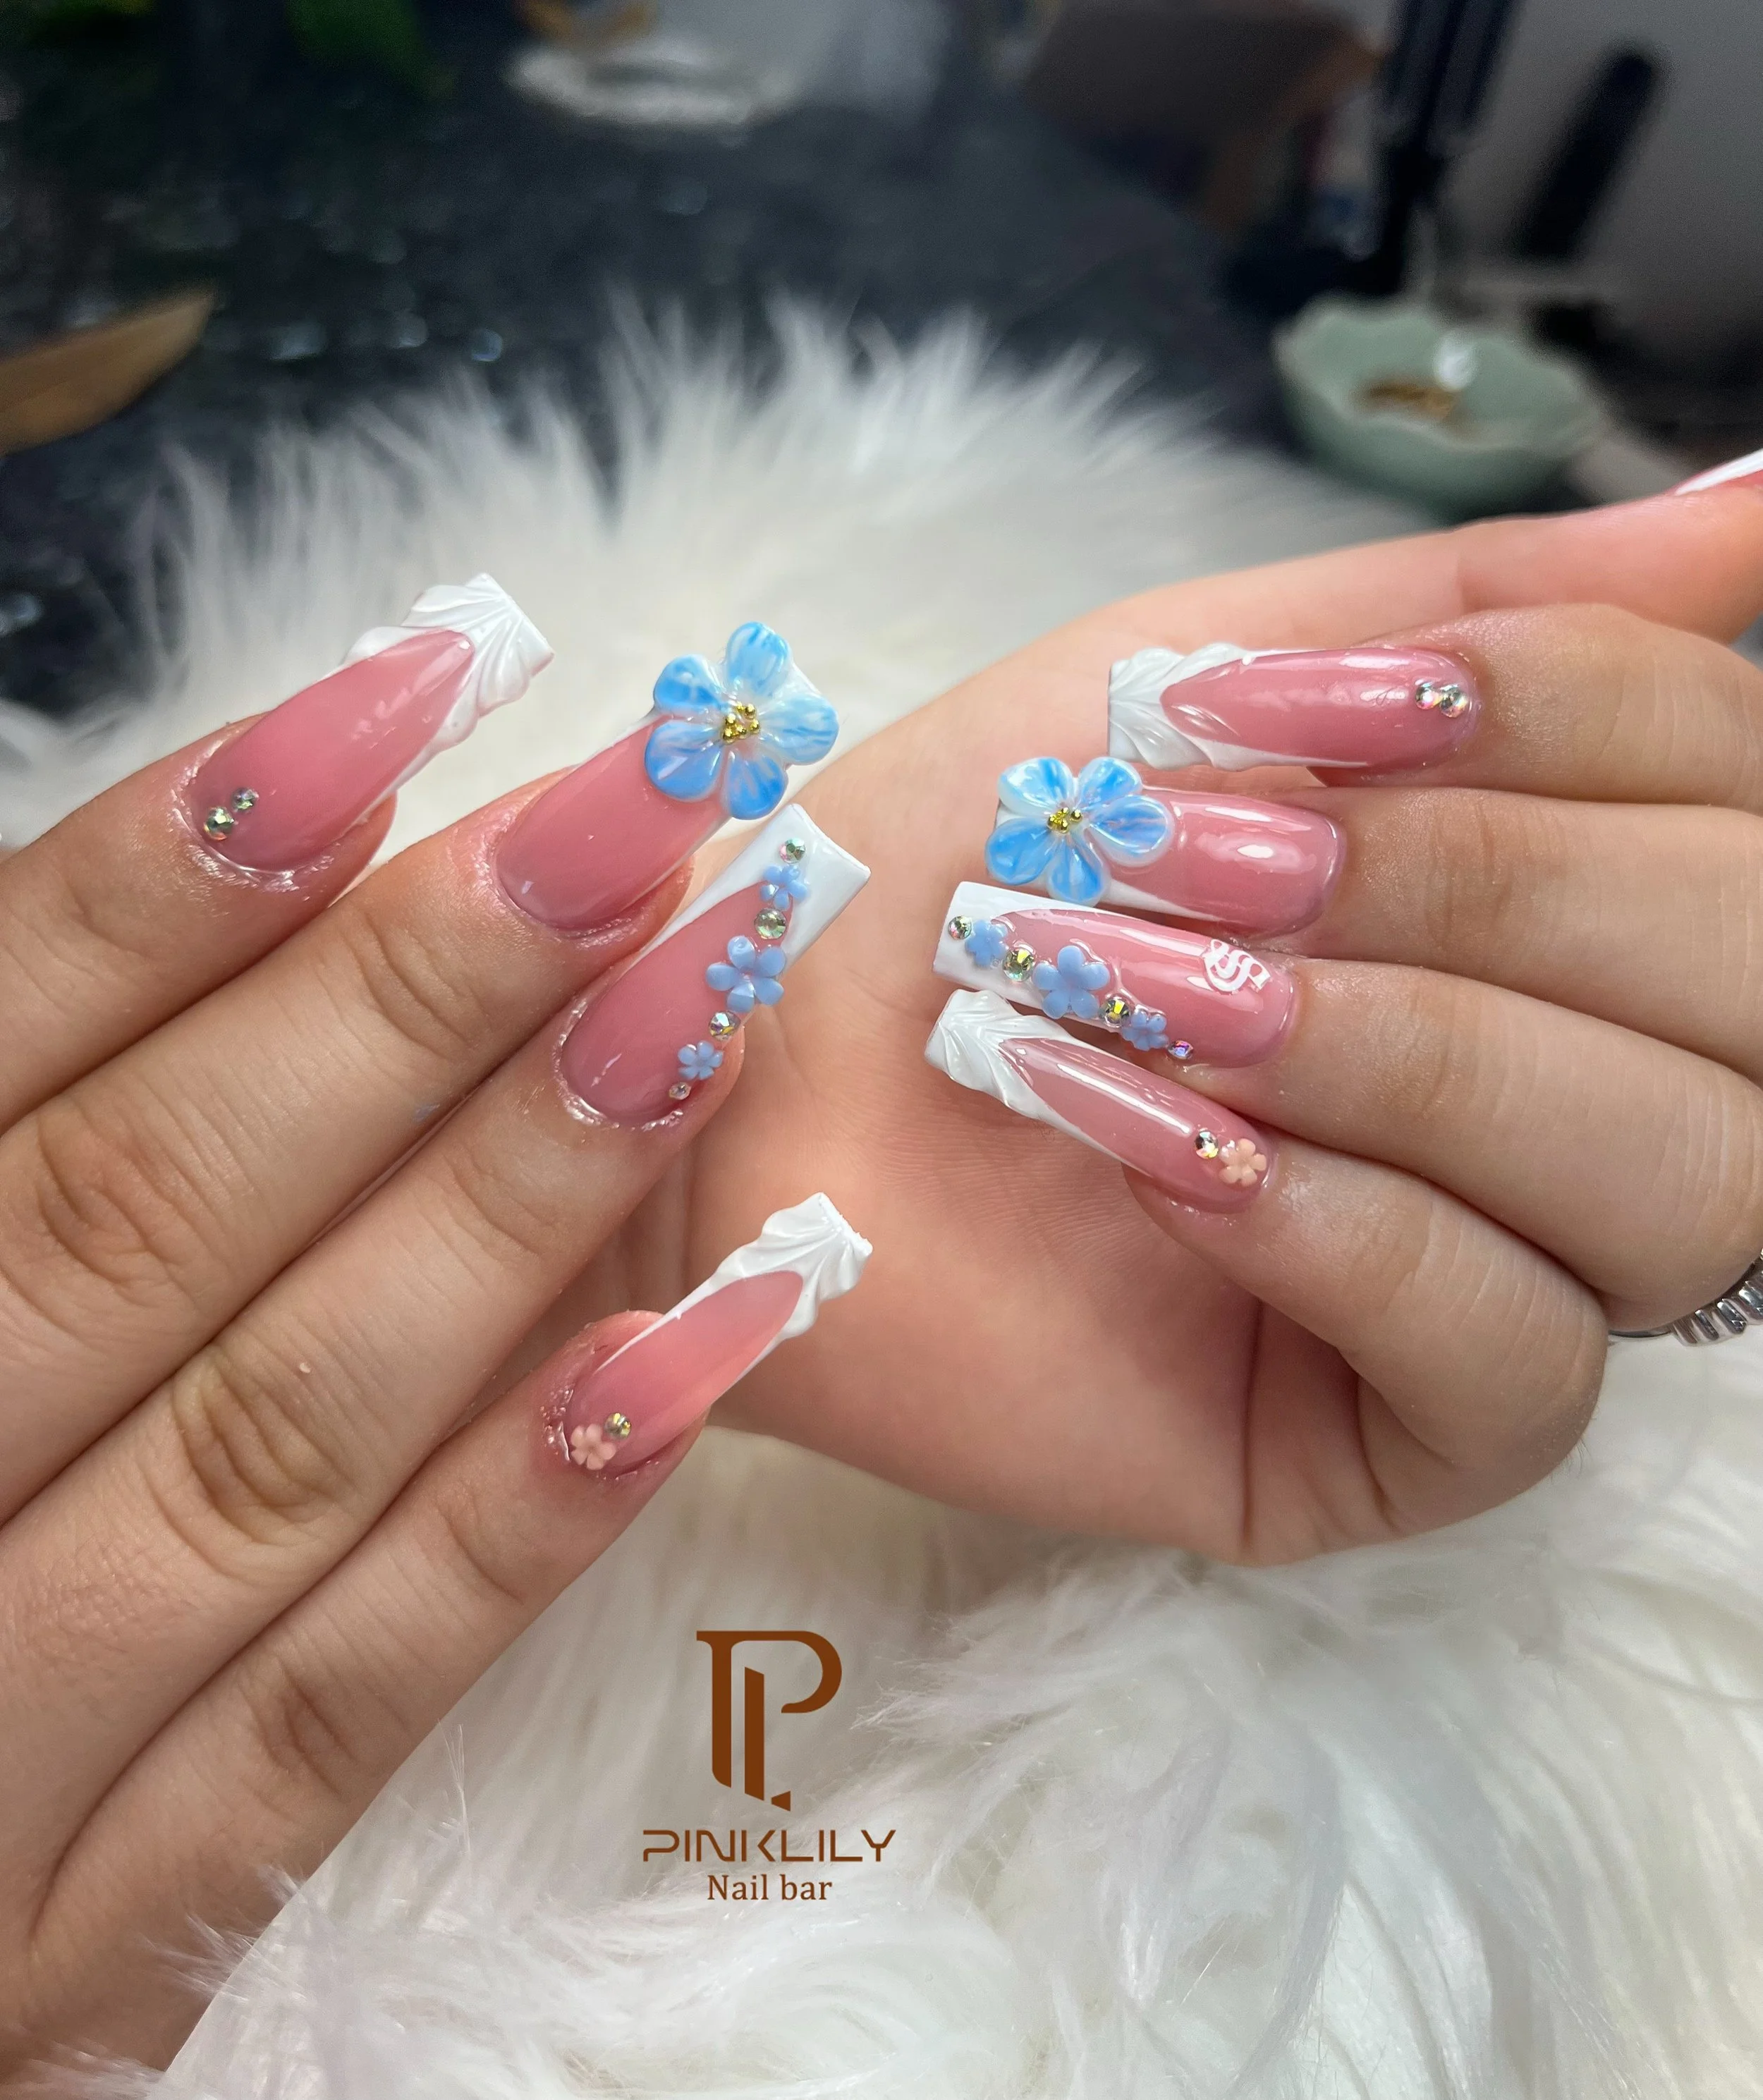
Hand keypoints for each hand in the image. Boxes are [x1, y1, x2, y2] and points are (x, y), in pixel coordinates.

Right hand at [0, 615, 741, 2074]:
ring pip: (273, 1441)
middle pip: (150, 1217)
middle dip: (416, 996)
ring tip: (711, 1009)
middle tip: (654, 807)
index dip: (185, 866)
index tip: (424, 681)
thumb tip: (237, 880)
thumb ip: (9, 1148)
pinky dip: (512, 1530)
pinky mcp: (91, 1963)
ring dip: (511, 1209)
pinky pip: (326, 1726)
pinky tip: (698, 1349)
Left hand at [674, 489, 1762, 1559]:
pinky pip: (1522, 1367)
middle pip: (1748, 983)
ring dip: (1412, 1052)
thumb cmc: (954, 865)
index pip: (1728, 789)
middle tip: (1217, 865)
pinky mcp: (1390, 1440)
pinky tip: (1165, 1162)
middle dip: (1480, 888)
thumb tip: (1755, 517)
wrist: (743, 1067)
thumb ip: (1486, 606)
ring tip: (1167, 1002)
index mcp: (1556, 896)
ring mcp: (1503, 1276)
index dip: (1556, 714)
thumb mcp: (1203, 672)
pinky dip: (1348, 1229)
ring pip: (1684, 1183)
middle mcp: (1579, 1086)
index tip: (1295, 711)